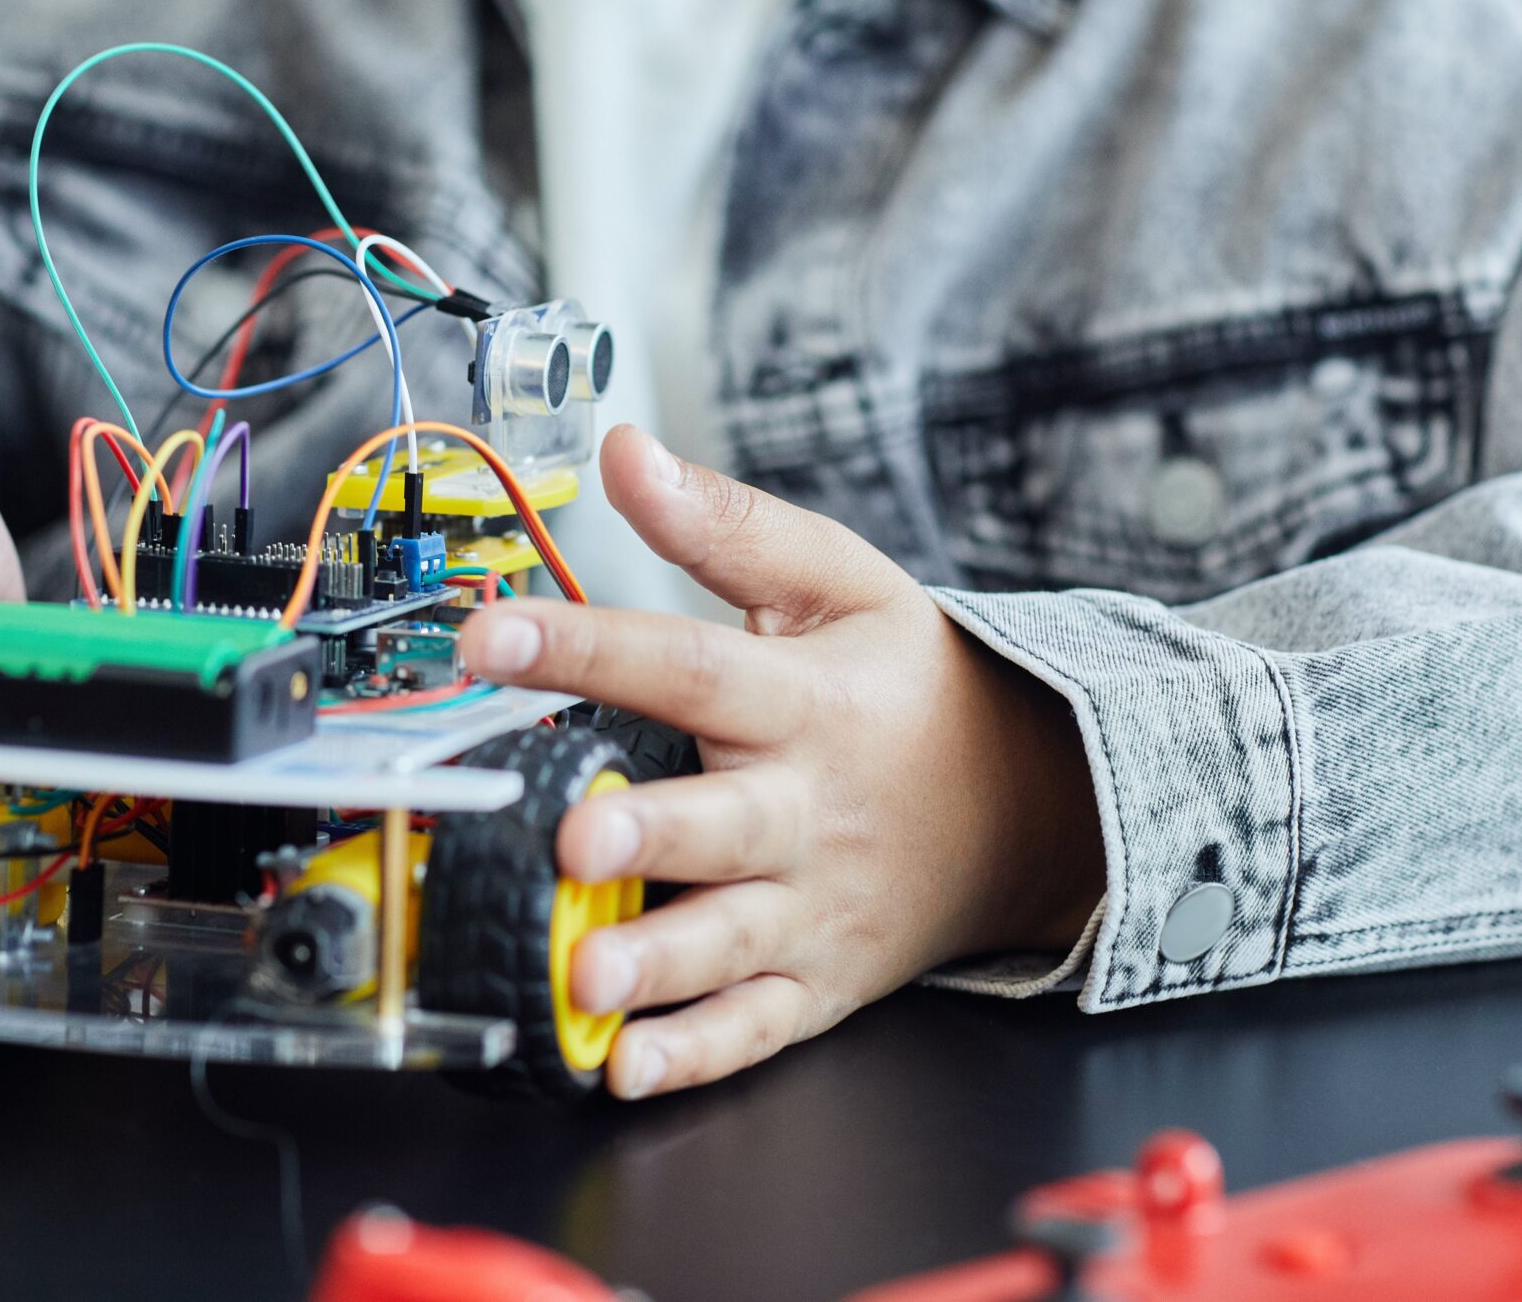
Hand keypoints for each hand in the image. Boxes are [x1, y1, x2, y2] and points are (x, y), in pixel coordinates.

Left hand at [454, 425, 1103, 1097]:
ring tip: (588, 974)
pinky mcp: (818, 979)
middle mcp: (808, 810)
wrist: (1032, 804)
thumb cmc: (911, 686)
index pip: (686, 664)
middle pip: (719, 822)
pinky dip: (694, 1054)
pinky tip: (626, 1065)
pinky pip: (754, 1025)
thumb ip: (725, 525)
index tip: (489, 633)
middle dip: (647, 834)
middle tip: (574, 839)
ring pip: (731, 941)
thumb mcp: (838, 583)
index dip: (586, 647)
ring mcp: (815, 905)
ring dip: (657, 961)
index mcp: (804, 700)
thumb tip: (624, 455)